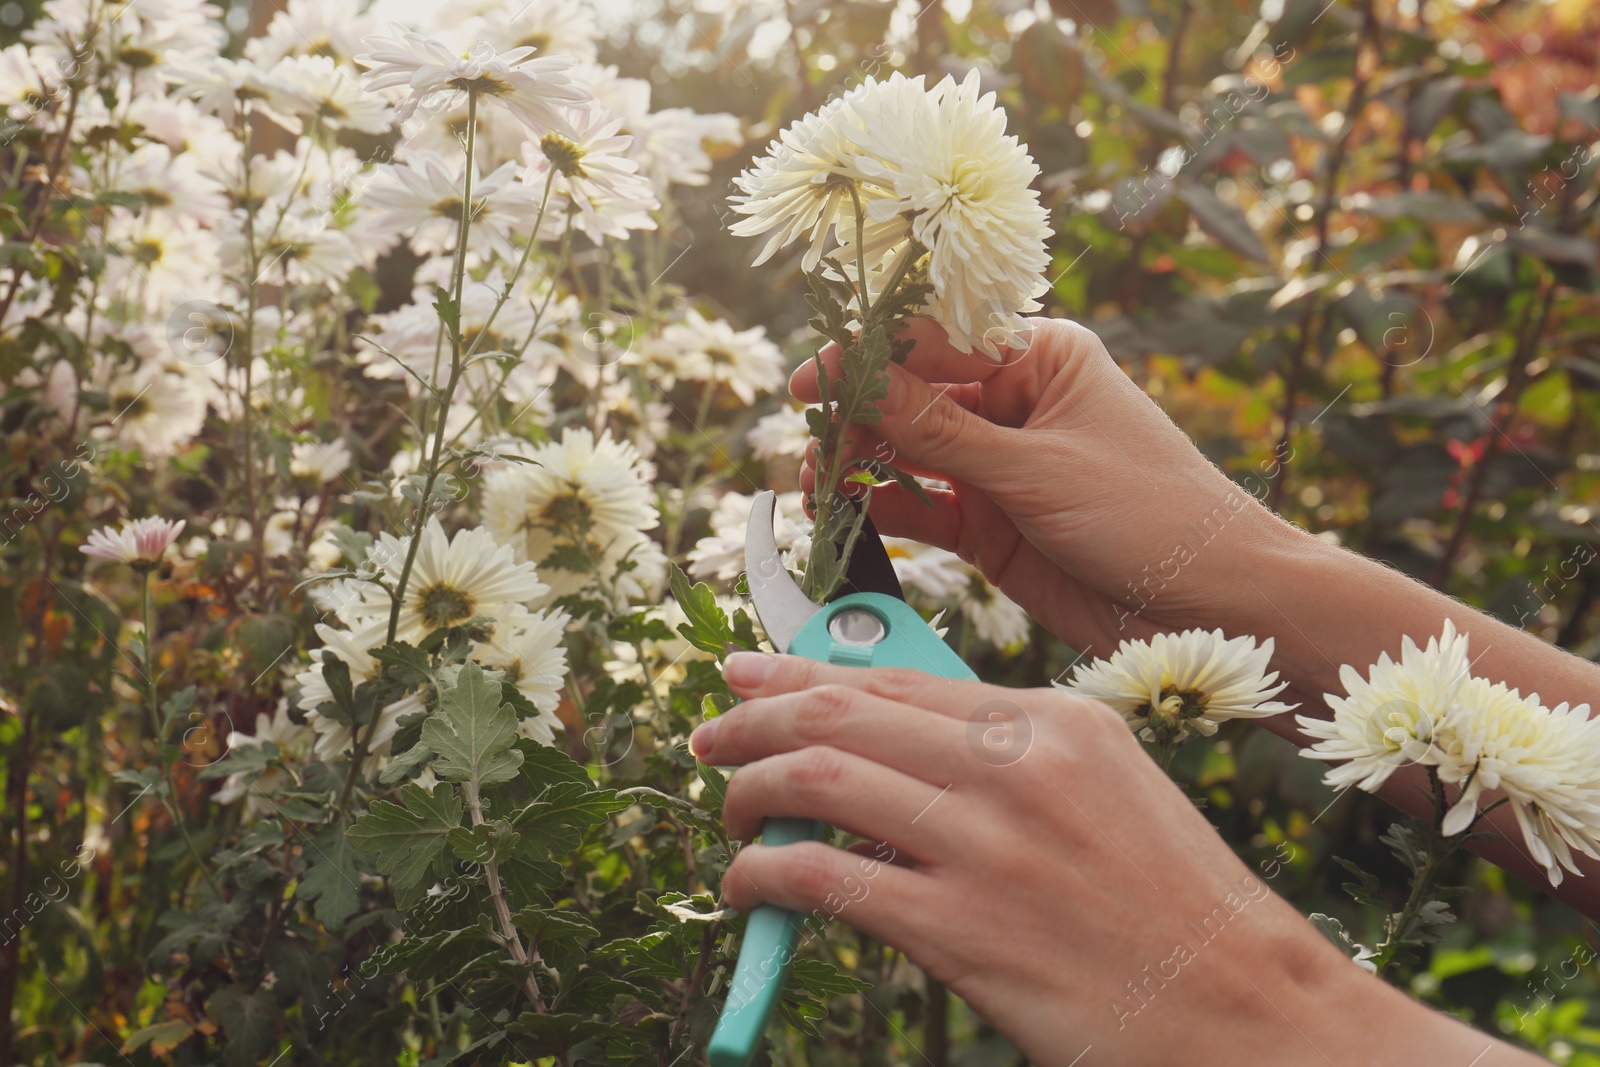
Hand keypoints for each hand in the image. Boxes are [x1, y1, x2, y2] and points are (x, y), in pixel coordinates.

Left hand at [693, 653, 1530, 1066]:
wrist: (1245, 1008)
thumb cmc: (1175, 907)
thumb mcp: (1108, 792)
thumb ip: (1009, 759)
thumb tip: (891, 753)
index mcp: (1055, 721)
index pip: (898, 679)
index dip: (805, 671)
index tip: (751, 672)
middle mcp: (1016, 764)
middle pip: (845, 712)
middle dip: (757, 716)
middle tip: (714, 735)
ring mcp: (985, 844)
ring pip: (820, 778)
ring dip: (752, 791)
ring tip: (732, 809)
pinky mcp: (959, 928)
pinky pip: (821, 877)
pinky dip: (764, 874)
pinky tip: (749, 887)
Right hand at [792, 317, 1285, 658]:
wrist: (1211, 608)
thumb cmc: (1152, 516)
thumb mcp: (1038, 469)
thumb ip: (942, 434)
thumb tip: (859, 383)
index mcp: (1039, 358)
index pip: (933, 342)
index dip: (867, 360)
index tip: (811, 385)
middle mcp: (1014, 404)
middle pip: (908, 397)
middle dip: (854, 421)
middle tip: (810, 453)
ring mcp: (998, 467)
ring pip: (905, 454)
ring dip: (858, 467)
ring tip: (815, 489)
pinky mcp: (989, 526)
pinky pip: (919, 507)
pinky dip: (879, 510)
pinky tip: (843, 515)